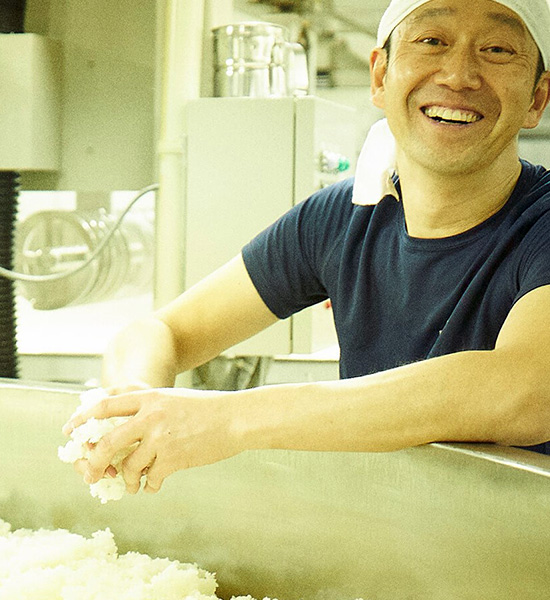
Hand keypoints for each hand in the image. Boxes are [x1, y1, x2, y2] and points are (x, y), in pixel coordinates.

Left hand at [63, 387, 241, 493]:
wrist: (235, 418)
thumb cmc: (206, 409)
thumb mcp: (172, 398)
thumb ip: (147, 408)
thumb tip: (121, 428)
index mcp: (149, 399)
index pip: (105, 406)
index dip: (83, 419)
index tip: (70, 431)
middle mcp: (151, 416)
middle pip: (108, 442)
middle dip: (94, 462)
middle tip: (91, 474)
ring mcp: (162, 438)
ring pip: (129, 466)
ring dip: (127, 479)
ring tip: (134, 483)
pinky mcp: (174, 458)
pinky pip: (151, 479)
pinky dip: (149, 486)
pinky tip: (154, 485)